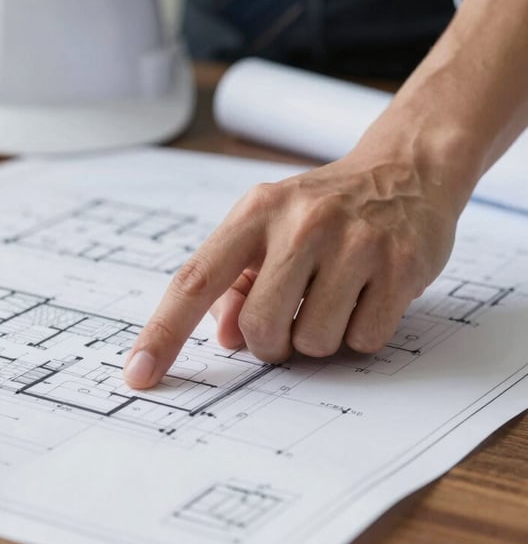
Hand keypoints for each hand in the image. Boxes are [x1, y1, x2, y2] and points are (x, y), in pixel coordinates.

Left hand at [124, 153, 460, 388]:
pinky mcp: (400, 265)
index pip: (196, 280)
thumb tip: (225, 336)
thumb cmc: (321, 209)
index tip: (138, 373)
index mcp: (255, 212)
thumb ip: (235, 282)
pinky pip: (364, 340)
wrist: (404, 171)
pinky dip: (359, 333)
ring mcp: (355, 242)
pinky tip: (366, 295)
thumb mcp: (266, 228)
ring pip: (314, 342)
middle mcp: (301, 223)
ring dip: (318, 338)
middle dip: (270, 341)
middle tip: (289, 316)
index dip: (163, 333)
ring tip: (333, 297)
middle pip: (259, 326)